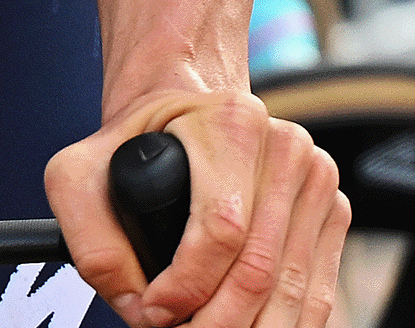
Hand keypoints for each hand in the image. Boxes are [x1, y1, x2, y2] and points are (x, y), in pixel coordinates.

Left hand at [50, 89, 344, 327]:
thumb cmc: (140, 141)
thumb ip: (92, 244)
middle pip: (260, 271)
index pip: (222, 230)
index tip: (154, 312)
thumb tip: (138, 308)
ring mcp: (317, 179)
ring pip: (293, 291)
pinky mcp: (332, 211)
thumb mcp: (81, 172)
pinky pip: (317, 292)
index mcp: (233, 123)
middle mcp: (286, 147)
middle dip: (215, 324)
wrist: (187, 108)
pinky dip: (283, 327)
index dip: (186, 289)